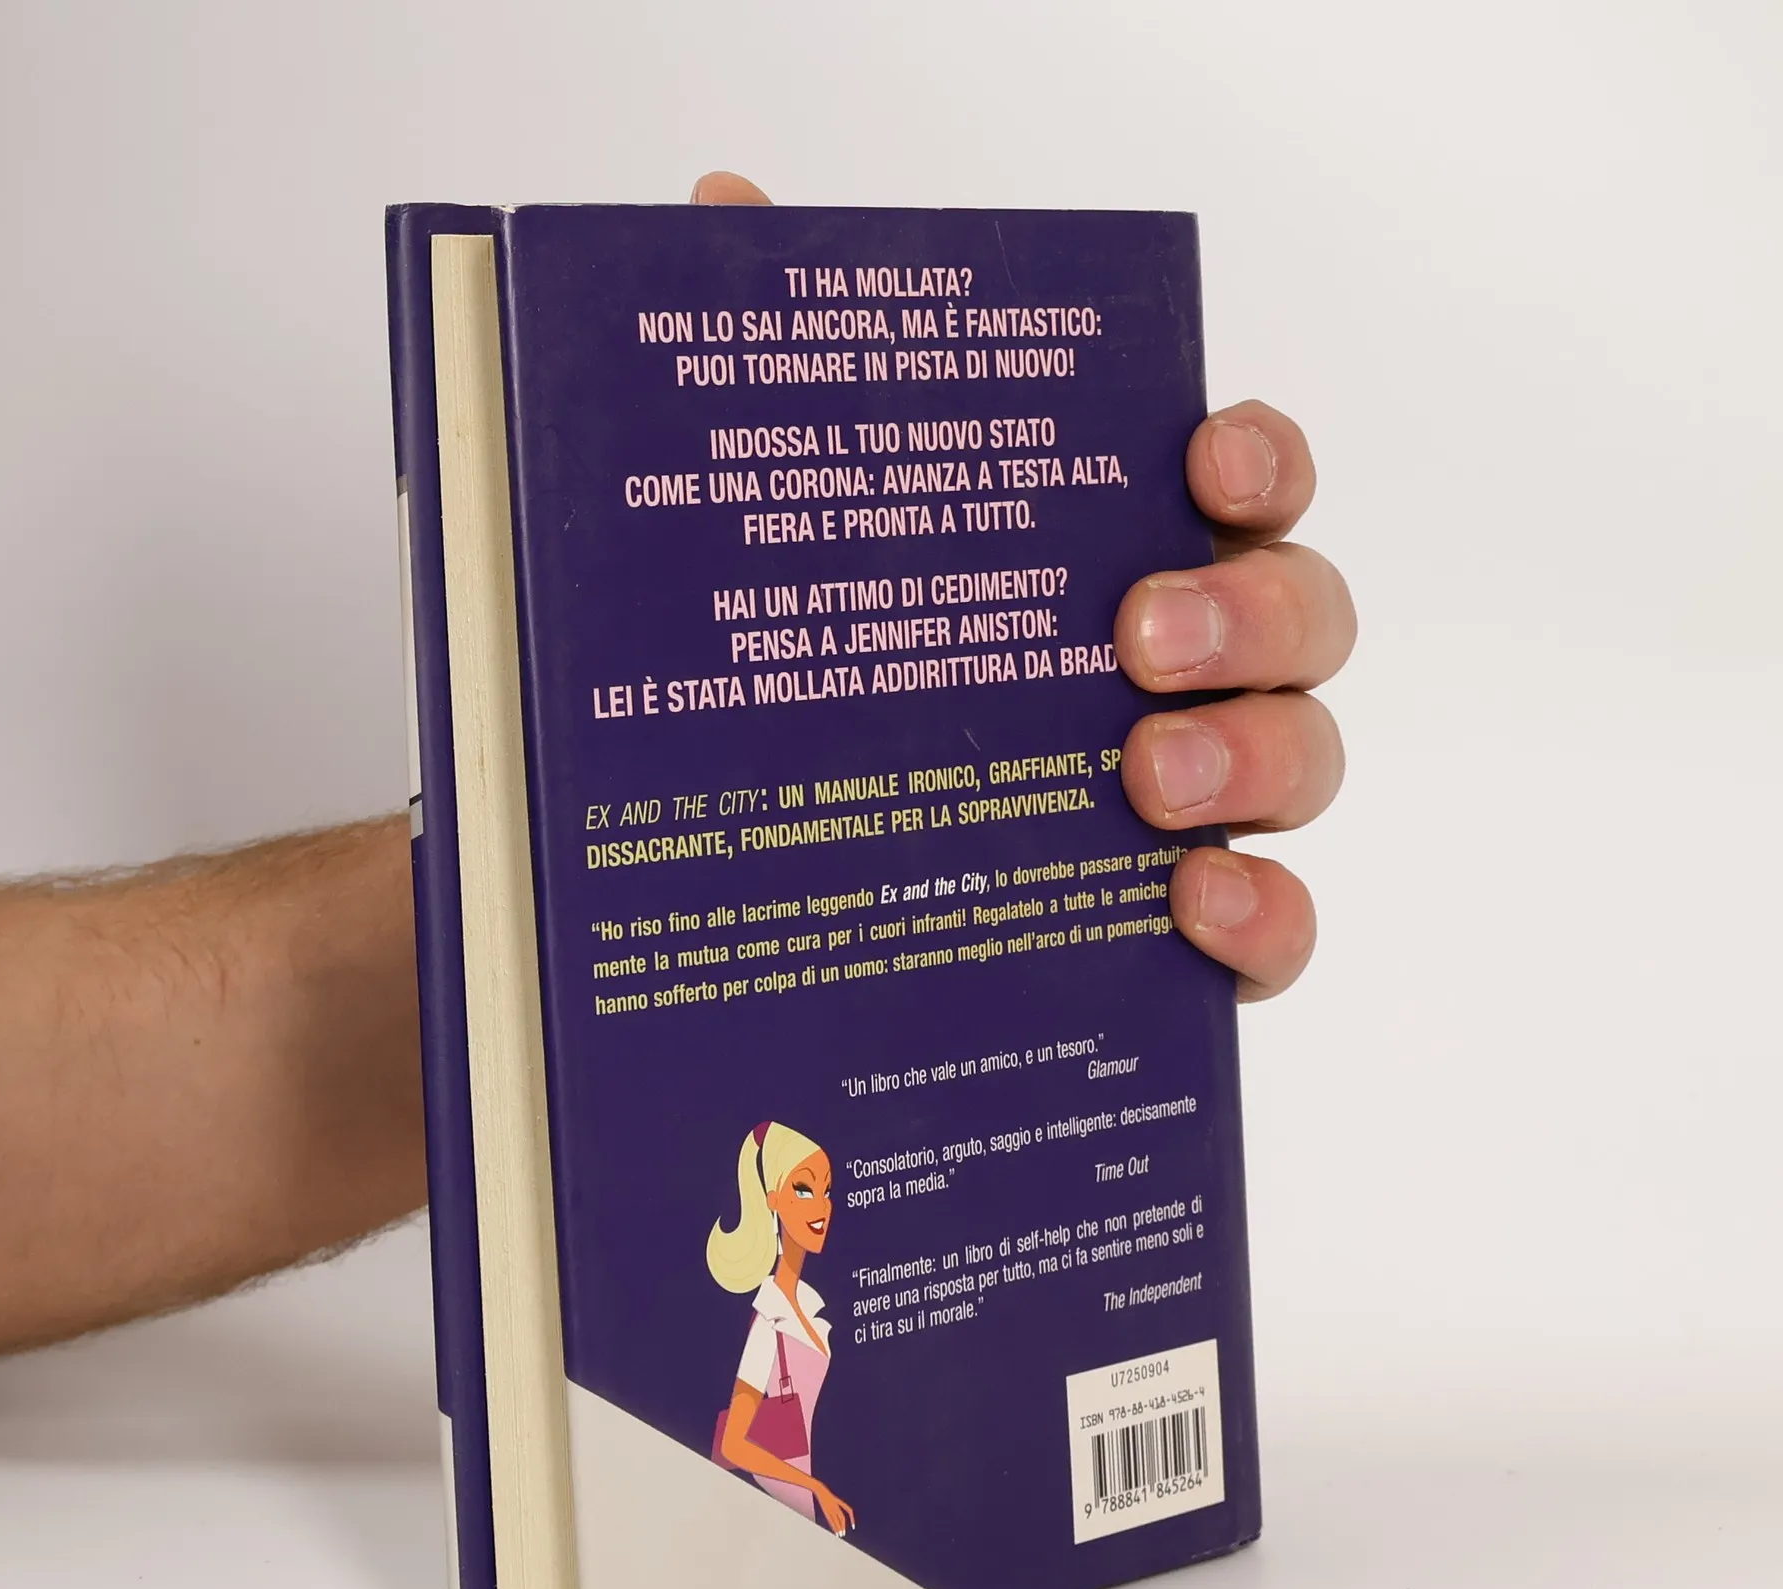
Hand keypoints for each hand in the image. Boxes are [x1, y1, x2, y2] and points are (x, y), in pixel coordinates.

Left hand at [690, 173, 1352, 1001]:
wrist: (769, 881)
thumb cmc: (829, 681)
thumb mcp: (794, 529)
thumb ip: (788, 375)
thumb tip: (723, 214)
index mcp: (1117, 558)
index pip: (1243, 483)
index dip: (1256, 461)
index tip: (1198, 465)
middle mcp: (1186, 669)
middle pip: (1300, 615)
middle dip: (1247, 614)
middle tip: (1137, 639)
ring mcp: (1199, 802)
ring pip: (1309, 760)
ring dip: (1252, 758)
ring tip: (1146, 781)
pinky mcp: (1186, 930)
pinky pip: (1280, 929)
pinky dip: (1264, 918)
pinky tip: (1193, 908)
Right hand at [812, 1481, 855, 1536]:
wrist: (820, 1489)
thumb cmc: (826, 1495)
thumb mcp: (834, 1499)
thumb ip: (837, 1506)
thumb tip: (839, 1516)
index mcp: (840, 1502)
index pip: (849, 1510)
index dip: (852, 1518)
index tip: (853, 1527)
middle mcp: (836, 1506)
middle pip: (842, 1518)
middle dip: (843, 1526)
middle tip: (843, 1534)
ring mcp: (831, 1508)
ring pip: (836, 1520)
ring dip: (838, 1528)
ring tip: (840, 1535)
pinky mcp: (825, 1510)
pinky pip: (830, 1520)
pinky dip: (833, 1526)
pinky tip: (834, 1531)